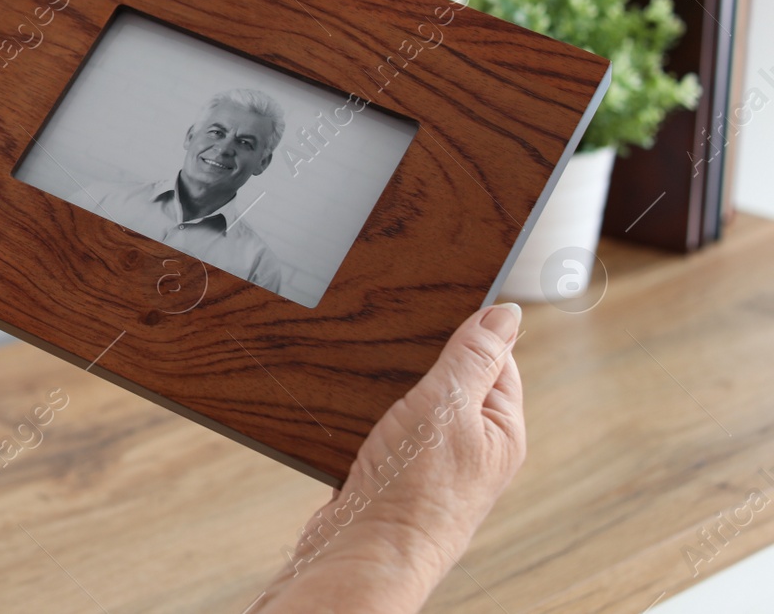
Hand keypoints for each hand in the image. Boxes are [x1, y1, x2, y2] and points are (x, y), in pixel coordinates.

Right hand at [259, 303, 525, 612]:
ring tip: (377, 384)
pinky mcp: (393, 473)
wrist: (364, 551)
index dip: (469, 331)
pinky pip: (385, 428)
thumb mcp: (447, 405)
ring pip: (414, 404)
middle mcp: (472, 448)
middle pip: (453, 379)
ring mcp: (431, 463)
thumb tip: (506, 314)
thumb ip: (473, 356)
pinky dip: (369, 415)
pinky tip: (355, 410)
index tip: (439, 310)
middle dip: (426, 360)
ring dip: (393, 390)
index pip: (497, 360)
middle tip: (403, 349)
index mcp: (500, 430)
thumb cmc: (414, 490)